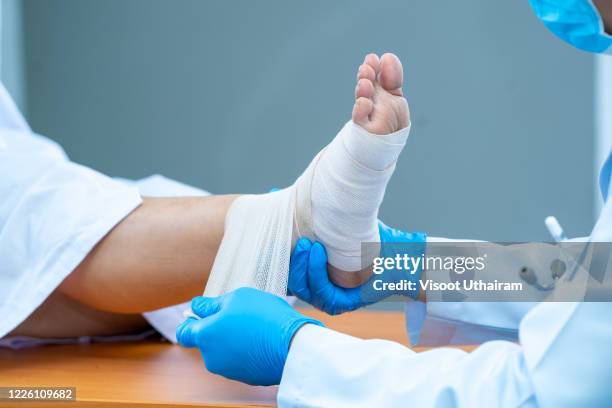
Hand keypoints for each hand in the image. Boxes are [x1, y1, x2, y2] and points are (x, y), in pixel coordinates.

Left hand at [176, 287, 322, 385]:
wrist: (293, 345)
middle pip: (207, 341)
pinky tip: (263, 340)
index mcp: (205, 336)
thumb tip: (196, 307)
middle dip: (218, 329)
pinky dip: (247, 351)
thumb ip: (212, 304)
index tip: (204, 314)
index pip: (184, 333)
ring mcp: (229, 370)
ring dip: (234, 339)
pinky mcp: (246, 378)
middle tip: (239, 315)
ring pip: (225, 351)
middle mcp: (212, 357)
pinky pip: (241, 360)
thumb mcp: (237, 298)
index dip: (191, 322)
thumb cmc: (264, 316)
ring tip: (256, 327)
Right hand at [288, 221, 425, 314]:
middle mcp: (316, 286)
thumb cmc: (369, 235)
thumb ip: (309, 210)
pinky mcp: (340, 304)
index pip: (285, 265)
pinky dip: (317, 273)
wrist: (401, 253)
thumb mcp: (335, 220)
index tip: (278, 233)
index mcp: (310, 271)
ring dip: (303, 265)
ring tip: (311, 244)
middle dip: (292, 258)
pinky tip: (320, 252)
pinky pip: (321, 293)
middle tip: (299, 238)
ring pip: (301, 287)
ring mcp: (327, 297)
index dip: (277, 249)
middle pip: (290, 278)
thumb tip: (276, 191)